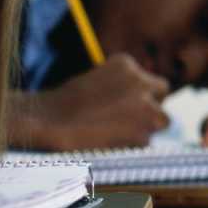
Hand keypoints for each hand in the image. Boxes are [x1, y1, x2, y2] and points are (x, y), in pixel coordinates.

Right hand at [9, 53, 169, 150]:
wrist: (45, 122)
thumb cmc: (65, 103)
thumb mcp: (95, 79)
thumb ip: (122, 85)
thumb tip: (143, 101)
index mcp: (125, 63)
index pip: (146, 76)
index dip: (136, 91)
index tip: (117, 101)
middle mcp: (140, 81)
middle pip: (162, 92)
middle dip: (150, 103)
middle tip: (127, 116)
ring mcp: (144, 108)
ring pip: (161, 119)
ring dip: (144, 126)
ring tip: (114, 131)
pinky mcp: (142, 134)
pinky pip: (146, 142)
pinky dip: (131, 145)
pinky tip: (107, 141)